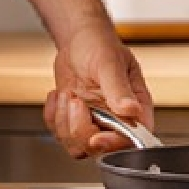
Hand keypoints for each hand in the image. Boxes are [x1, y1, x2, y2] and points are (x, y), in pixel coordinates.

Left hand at [43, 20, 154, 158]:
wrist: (78, 40)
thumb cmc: (99, 44)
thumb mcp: (109, 62)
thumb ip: (119, 88)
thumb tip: (131, 109)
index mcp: (135, 108)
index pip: (132, 139)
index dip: (114, 144)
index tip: (96, 138)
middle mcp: (116, 120)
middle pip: (101, 148)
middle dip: (80, 127)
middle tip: (75, 101)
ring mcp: (94, 123)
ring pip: (77, 146)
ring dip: (64, 121)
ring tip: (67, 93)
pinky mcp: (74, 122)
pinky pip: (59, 135)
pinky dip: (53, 116)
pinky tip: (59, 96)